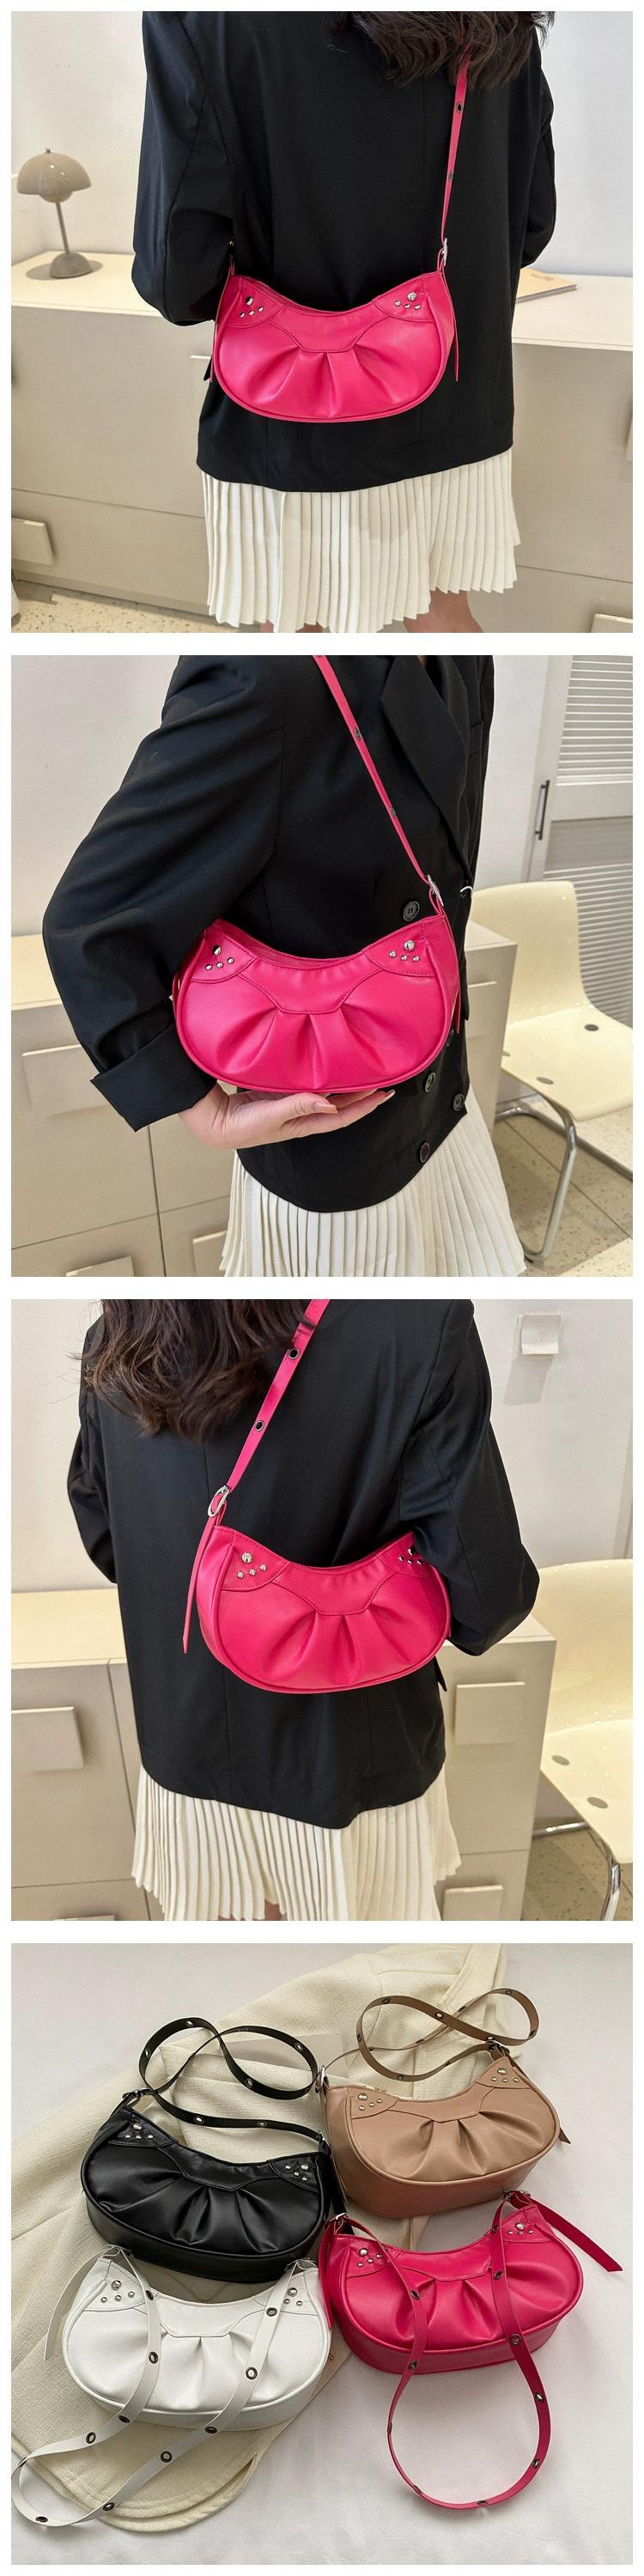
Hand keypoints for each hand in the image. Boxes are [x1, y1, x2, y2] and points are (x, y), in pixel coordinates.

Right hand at [180, 1081, 394, 1150]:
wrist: (218, 1123)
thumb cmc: (243, 1125)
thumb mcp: (272, 1116)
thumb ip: (299, 1106)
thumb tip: (330, 1104)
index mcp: (305, 1123)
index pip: (344, 1116)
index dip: (365, 1107)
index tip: (384, 1095)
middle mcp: (304, 1114)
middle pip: (341, 1105)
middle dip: (363, 1095)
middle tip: (384, 1079)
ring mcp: (294, 1105)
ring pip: (328, 1094)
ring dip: (346, 1086)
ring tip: (363, 1072)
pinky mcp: (283, 1094)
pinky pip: (310, 1086)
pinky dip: (323, 1078)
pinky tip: (329, 1067)